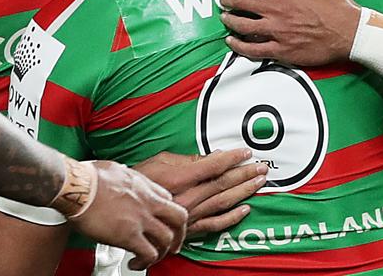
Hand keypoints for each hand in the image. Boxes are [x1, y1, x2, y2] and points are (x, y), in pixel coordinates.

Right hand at [70, 161, 186, 270]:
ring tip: (150, 258)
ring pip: (167, 239)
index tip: (161, 221)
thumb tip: (120, 173)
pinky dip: (145, 262)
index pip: (168, 199)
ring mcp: (140, 219)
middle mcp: (147, 201)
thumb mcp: (114, 168)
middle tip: (173, 243)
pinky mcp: (129, 235)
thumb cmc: (87, 176)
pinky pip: (148, 254)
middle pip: (179, 218)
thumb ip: (123, 174)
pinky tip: (135, 263)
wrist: (75, 186)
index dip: (166, 213)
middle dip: (179, 233)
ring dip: (162, 252)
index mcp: (143, 185)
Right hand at [133, 149, 265, 237]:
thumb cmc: (137, 182)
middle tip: (261, 167)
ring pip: (223, 201)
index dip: (232, 158)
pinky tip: (245, 209)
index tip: (246, 153)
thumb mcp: (158, 162)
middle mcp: (187, 197)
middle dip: (245, 174)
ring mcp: (189, 214)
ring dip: (244, 191)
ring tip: (258, 182)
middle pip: (223, 183)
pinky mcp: (189, 229)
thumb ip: (186, 160)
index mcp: (180, 178)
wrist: (122, 207)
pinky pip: (216, 224)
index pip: (213, 165)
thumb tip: (210, 157)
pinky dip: (232, 217)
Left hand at [219, 0, 359, 65]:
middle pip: (240, 2)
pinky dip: (238, 45)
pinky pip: (253, 49)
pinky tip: (232, 41)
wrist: (351, 31)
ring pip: (242, 25)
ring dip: (229, 20)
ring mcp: (277, 31)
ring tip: (225, 17)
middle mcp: (276, 10)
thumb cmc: (335, 2)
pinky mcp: (281, 50)